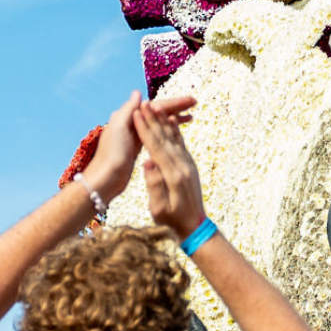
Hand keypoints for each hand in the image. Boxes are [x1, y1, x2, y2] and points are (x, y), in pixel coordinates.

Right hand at [134, 99, 204, 236]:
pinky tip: (171, 121)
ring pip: (174, 138)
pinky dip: (175, 131)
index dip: (145, 129)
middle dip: (153, 119)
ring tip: (155, 106)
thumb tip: (148, 162)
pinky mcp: (190, 166)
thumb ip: (154, 185)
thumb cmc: (172, 222)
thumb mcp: (159, 208)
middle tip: (143, 102)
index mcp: (173, 175)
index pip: (156, 147)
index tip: (136, 113)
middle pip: (165, 138)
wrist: (195, 227)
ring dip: (163, 121)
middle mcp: (182, 166)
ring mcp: (188, 165)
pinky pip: (181, 144)